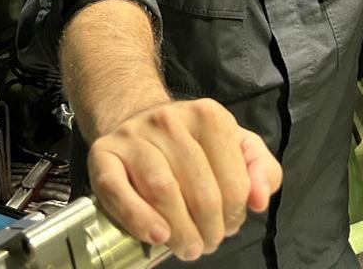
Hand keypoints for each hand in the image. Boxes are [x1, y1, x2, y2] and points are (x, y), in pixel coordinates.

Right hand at [88, 98, 281, 261]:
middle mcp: (170, 119)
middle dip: (209, 230)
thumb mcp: (234, 146)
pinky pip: (118, 190)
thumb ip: (259, 169)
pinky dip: (139, 218)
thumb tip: (259, 198)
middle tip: (205, 243)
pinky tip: (157, 235)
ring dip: (180, 231)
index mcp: (209, 115)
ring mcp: (134, 135)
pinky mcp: (103, 153)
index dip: (235, 215)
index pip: (235, 182)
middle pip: (201, 191)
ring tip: (186, 247)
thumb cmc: (192, 144)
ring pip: (163, 191)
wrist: (136, 121)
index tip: (228, 224)